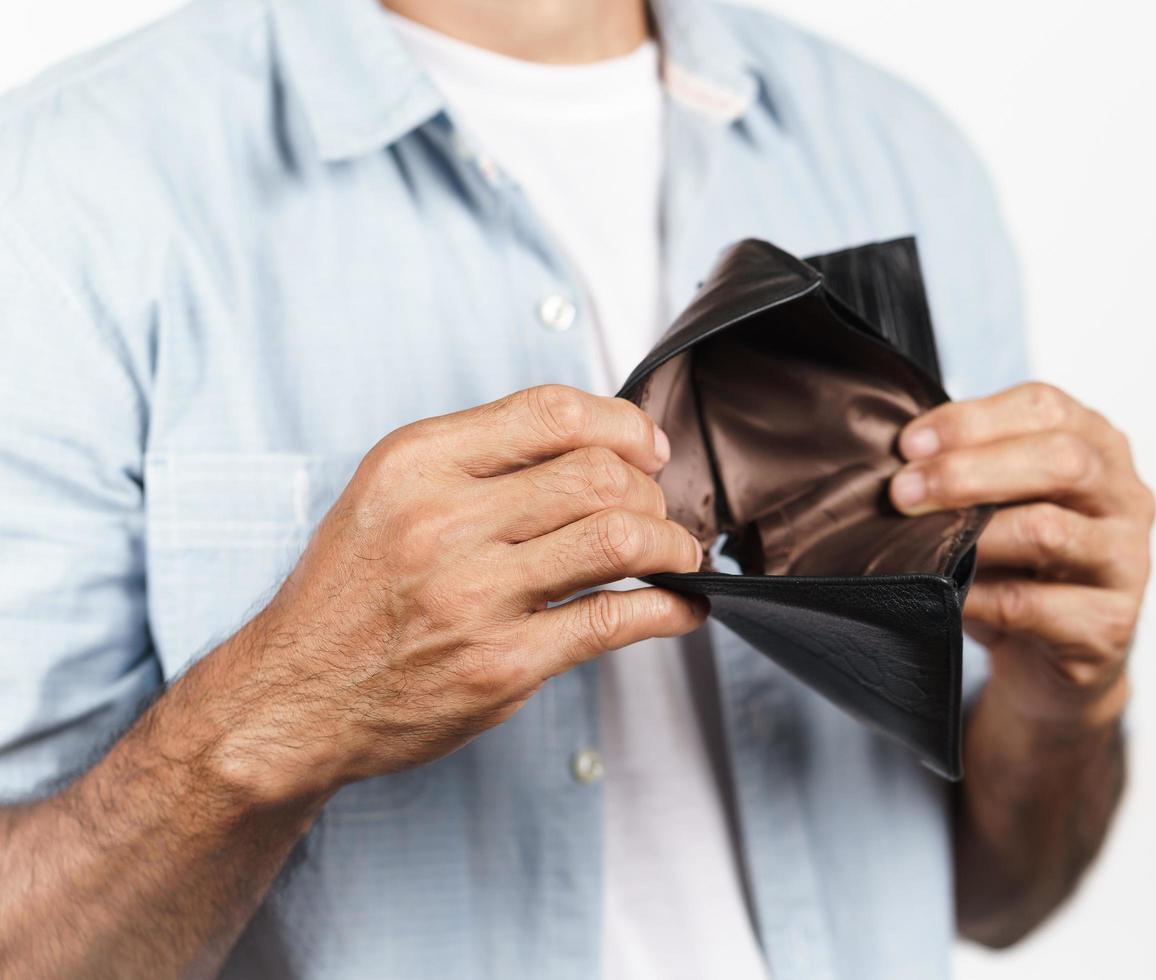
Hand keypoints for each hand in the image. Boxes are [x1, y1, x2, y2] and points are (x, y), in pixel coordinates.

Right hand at [207, 385, 706, 803]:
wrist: (292, 696)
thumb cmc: (351, 593)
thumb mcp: (389, 493)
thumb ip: (480, 459)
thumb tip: (601, 443)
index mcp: (417, 465)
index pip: (551, 413)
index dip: (621, 423)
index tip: (647, 446)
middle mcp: (442, 523)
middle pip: (597, 475)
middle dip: (649, 491)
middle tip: (657, 511)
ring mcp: (474, 597)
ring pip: (616, 539)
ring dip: (669, 544)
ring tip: (676, 554)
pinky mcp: (501, 665)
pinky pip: (613, 620)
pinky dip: (667, 609)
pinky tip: (680, 607)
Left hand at [890, 382, 1153, 731]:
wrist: (1048, 660)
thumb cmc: (1018, 564)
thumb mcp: (999, 502)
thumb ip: (969, 467)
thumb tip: (902, 455)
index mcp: (1098, 446)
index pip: (1046, 408)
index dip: (971, 419)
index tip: (908, 444)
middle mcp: (1124, 496)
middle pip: (1060, 460)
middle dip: (968, 471)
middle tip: (903, 492)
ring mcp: (1126, 561)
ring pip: (1048, 532)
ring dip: (970, 534)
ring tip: (920, 545)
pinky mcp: (1109, 624)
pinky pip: (1030, 606)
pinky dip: (976, 597)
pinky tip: (944, 596)